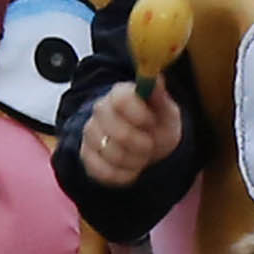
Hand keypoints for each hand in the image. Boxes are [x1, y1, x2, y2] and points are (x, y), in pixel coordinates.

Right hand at [68, 79, 183, 188]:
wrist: (147, 146)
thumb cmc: (157, 125)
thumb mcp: (167, 112)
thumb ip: (160, 98)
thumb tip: (156, 78)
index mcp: (120, 94)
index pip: (121, 101)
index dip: (139, 115)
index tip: (152, 122)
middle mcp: (100, 111)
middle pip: (119, 133)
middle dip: (142, 145)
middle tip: (150, 144)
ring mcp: (91, 134)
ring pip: (112, 155)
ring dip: (135, 161)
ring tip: (142, 156)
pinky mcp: (86, 157)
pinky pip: (104, 172)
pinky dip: (124, 175)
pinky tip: (131, 168)